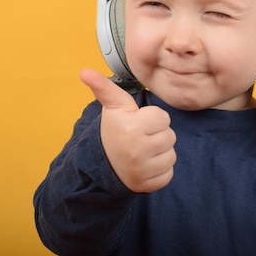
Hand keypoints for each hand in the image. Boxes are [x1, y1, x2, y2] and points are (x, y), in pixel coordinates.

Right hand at [80, 69, 176, 192]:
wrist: (103, 164)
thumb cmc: (114, 130)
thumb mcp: (112, 108)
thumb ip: (104, 88)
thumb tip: (85, 71)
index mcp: (131, 128)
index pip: (163, 117)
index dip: (152, 118)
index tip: (138, 122)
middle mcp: (137, 150)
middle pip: (170, 136)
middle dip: (157, 135)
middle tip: (140, 137)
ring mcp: (143, 170)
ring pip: (171, 155)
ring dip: (160, 152)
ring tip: (143, 151)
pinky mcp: (149, 185)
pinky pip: (169, 173)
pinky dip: (160, 170)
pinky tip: (145, 165)